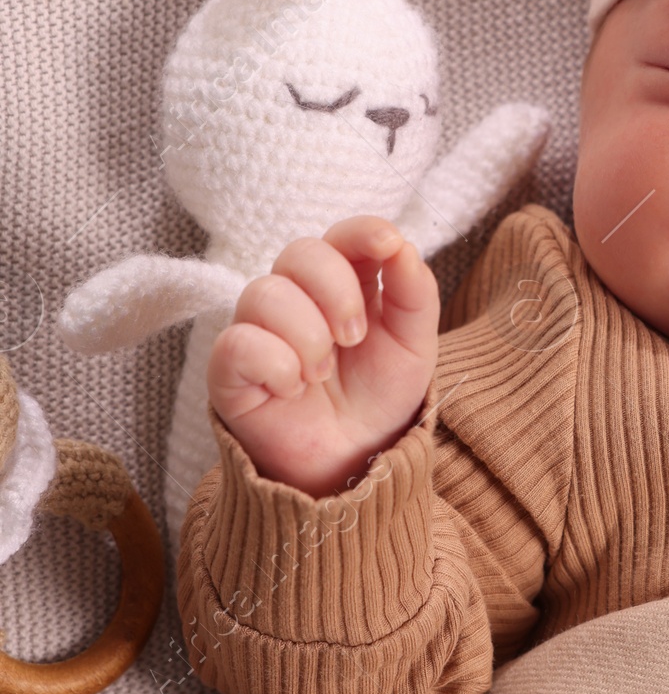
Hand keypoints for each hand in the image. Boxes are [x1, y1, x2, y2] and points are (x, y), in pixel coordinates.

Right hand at [207, 217, 438, 496]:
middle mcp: (296, 296)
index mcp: (343, 283)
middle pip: (299, 252)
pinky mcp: (230, 368)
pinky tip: (292, 389)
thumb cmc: (379, 397)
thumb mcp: (413, 345)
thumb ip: (413, 292)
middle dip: (337, 292)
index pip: (341, 236)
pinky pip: (238, 343)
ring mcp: (259, 328)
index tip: (386, 244)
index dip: (360, 233)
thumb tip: (400, 244)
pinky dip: (276, 365)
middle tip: (354, 338)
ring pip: (265, 293)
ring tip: (321, 375)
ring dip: (308, 338)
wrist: (357, 461)